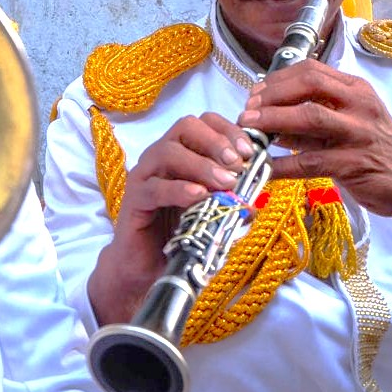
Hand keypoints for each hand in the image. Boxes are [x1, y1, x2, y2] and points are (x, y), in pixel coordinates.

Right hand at [89, 113, 253, 325]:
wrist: (146, 268)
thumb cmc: (182, 234)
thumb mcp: (214, 213)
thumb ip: (233, 200)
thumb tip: (257, 194)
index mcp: (182, 152)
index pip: (204, 122)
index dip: (228, 130)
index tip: (249, 152)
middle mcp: (161, 156)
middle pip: (185, 126)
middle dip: (216, 141)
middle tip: (237, 165)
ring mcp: (145, 176)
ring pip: (169, 152)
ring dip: (202, 165)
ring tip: (225, 184)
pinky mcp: (134, 199)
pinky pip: (155, 187)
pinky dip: (180, 189)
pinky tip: (199, 197)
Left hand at [243, 60, 391, 244]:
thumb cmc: (376, 152)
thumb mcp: (347, 126)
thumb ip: (311, 120)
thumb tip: (267, 117)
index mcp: (356, 89)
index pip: (310, 70)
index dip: (277, 79)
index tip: (255, 93)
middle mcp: (360, 104)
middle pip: (308, 84)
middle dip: (271, 95)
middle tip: (248, 110)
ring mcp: (359, 133)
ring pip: (308, 117)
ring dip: (272, 121)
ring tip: (249, 129)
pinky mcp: (355, 164)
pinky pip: (309, 162)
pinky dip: (281, 165)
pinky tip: (263, 168)